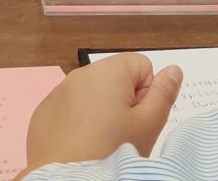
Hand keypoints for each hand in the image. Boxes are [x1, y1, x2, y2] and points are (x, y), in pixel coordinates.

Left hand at [21, 54, 182, 169]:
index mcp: (108, 71)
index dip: (146, 94)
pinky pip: (69, 109)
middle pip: (115, 79)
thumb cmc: (110, 153)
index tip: (138, 118)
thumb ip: (164, 93)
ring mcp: (58, 92)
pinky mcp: (44, 112)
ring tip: (101, 142)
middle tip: (122, 133)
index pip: (142, 66)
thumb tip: (173, 69)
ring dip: (100, 111)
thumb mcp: (149, 125)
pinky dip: (78, 122)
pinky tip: (81, 145)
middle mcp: (80, 74)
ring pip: (92, 95)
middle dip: (123, 102)